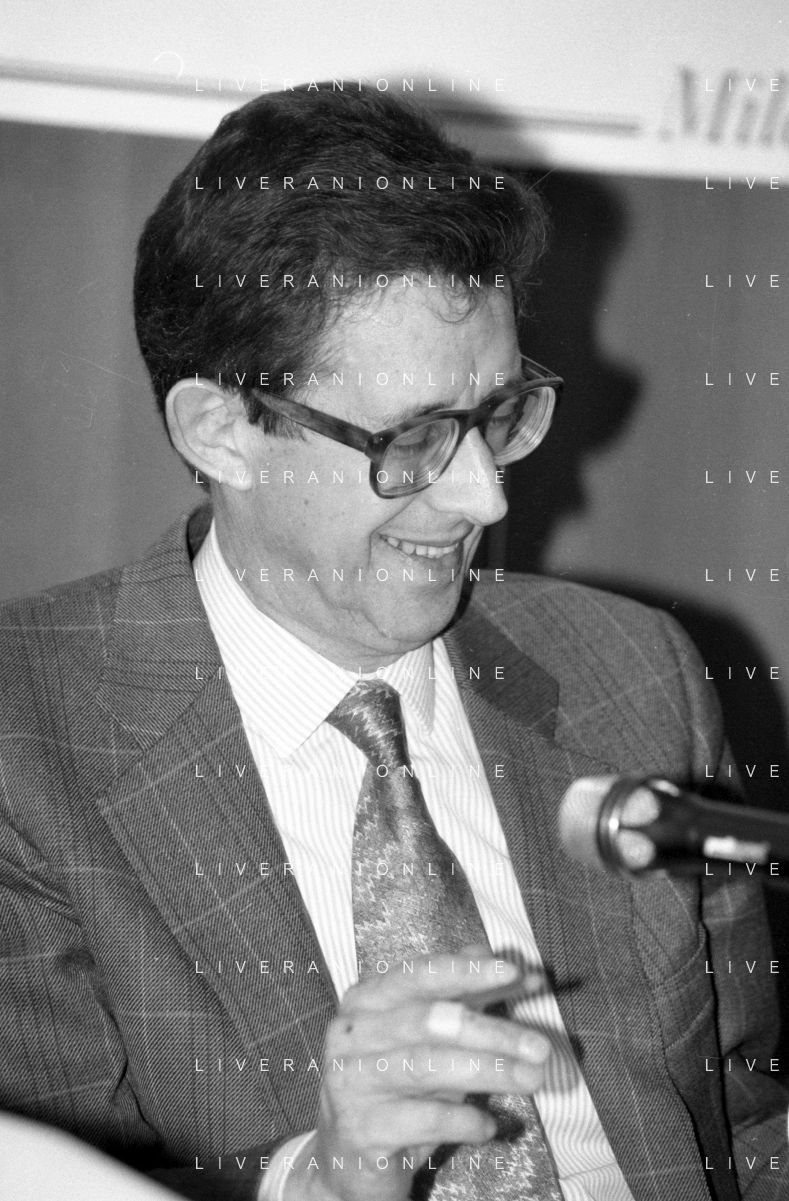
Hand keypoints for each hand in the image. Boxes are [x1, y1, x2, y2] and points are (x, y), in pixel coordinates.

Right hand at [289, 949, 551, 1200]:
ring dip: (488, 1072)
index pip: (420, 975)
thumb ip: (471, 998)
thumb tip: (525, 972)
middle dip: (491, 1031)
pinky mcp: (362, 1129)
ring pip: (427, 1066)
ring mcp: (351, 1081)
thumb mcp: (432, 1036)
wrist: (352, 1156)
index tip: (514, 971)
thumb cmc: (400, 1084)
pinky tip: (490, 1125)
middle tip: (539, 1046)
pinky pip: (423, 1119)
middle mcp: (352, 1033)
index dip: (467, 972)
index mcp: (367, 999)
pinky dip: (464, 1120)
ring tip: (532, 1079)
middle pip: (428, 1021)